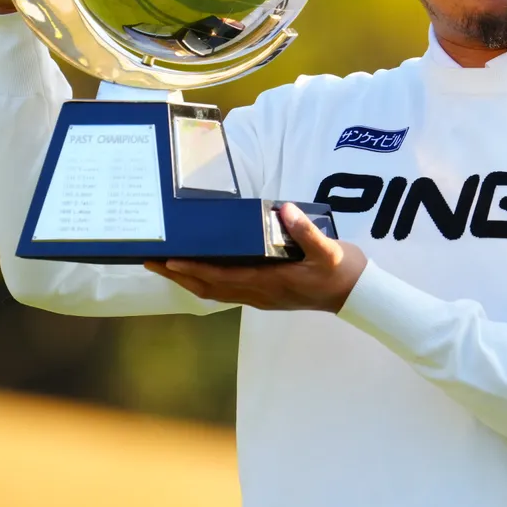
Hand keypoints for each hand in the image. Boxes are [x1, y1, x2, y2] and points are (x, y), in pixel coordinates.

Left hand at [145, 204, 367, 312]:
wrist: (355, 295)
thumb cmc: (341, 271)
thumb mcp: (329, 250)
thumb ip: (306, 231)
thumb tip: (285, 210)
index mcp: (270, 282)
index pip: (223, 277)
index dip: (194, 270)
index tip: (171, 261)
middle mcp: (259, 293)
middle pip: (209, 288)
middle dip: (179, 276)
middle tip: (151, 262)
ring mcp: (261, 297)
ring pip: (215, 292)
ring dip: (188, 281)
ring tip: (164, 267)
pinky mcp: (265, 295)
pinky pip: (227, 291)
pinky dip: (206, 282)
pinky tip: (198, 272)